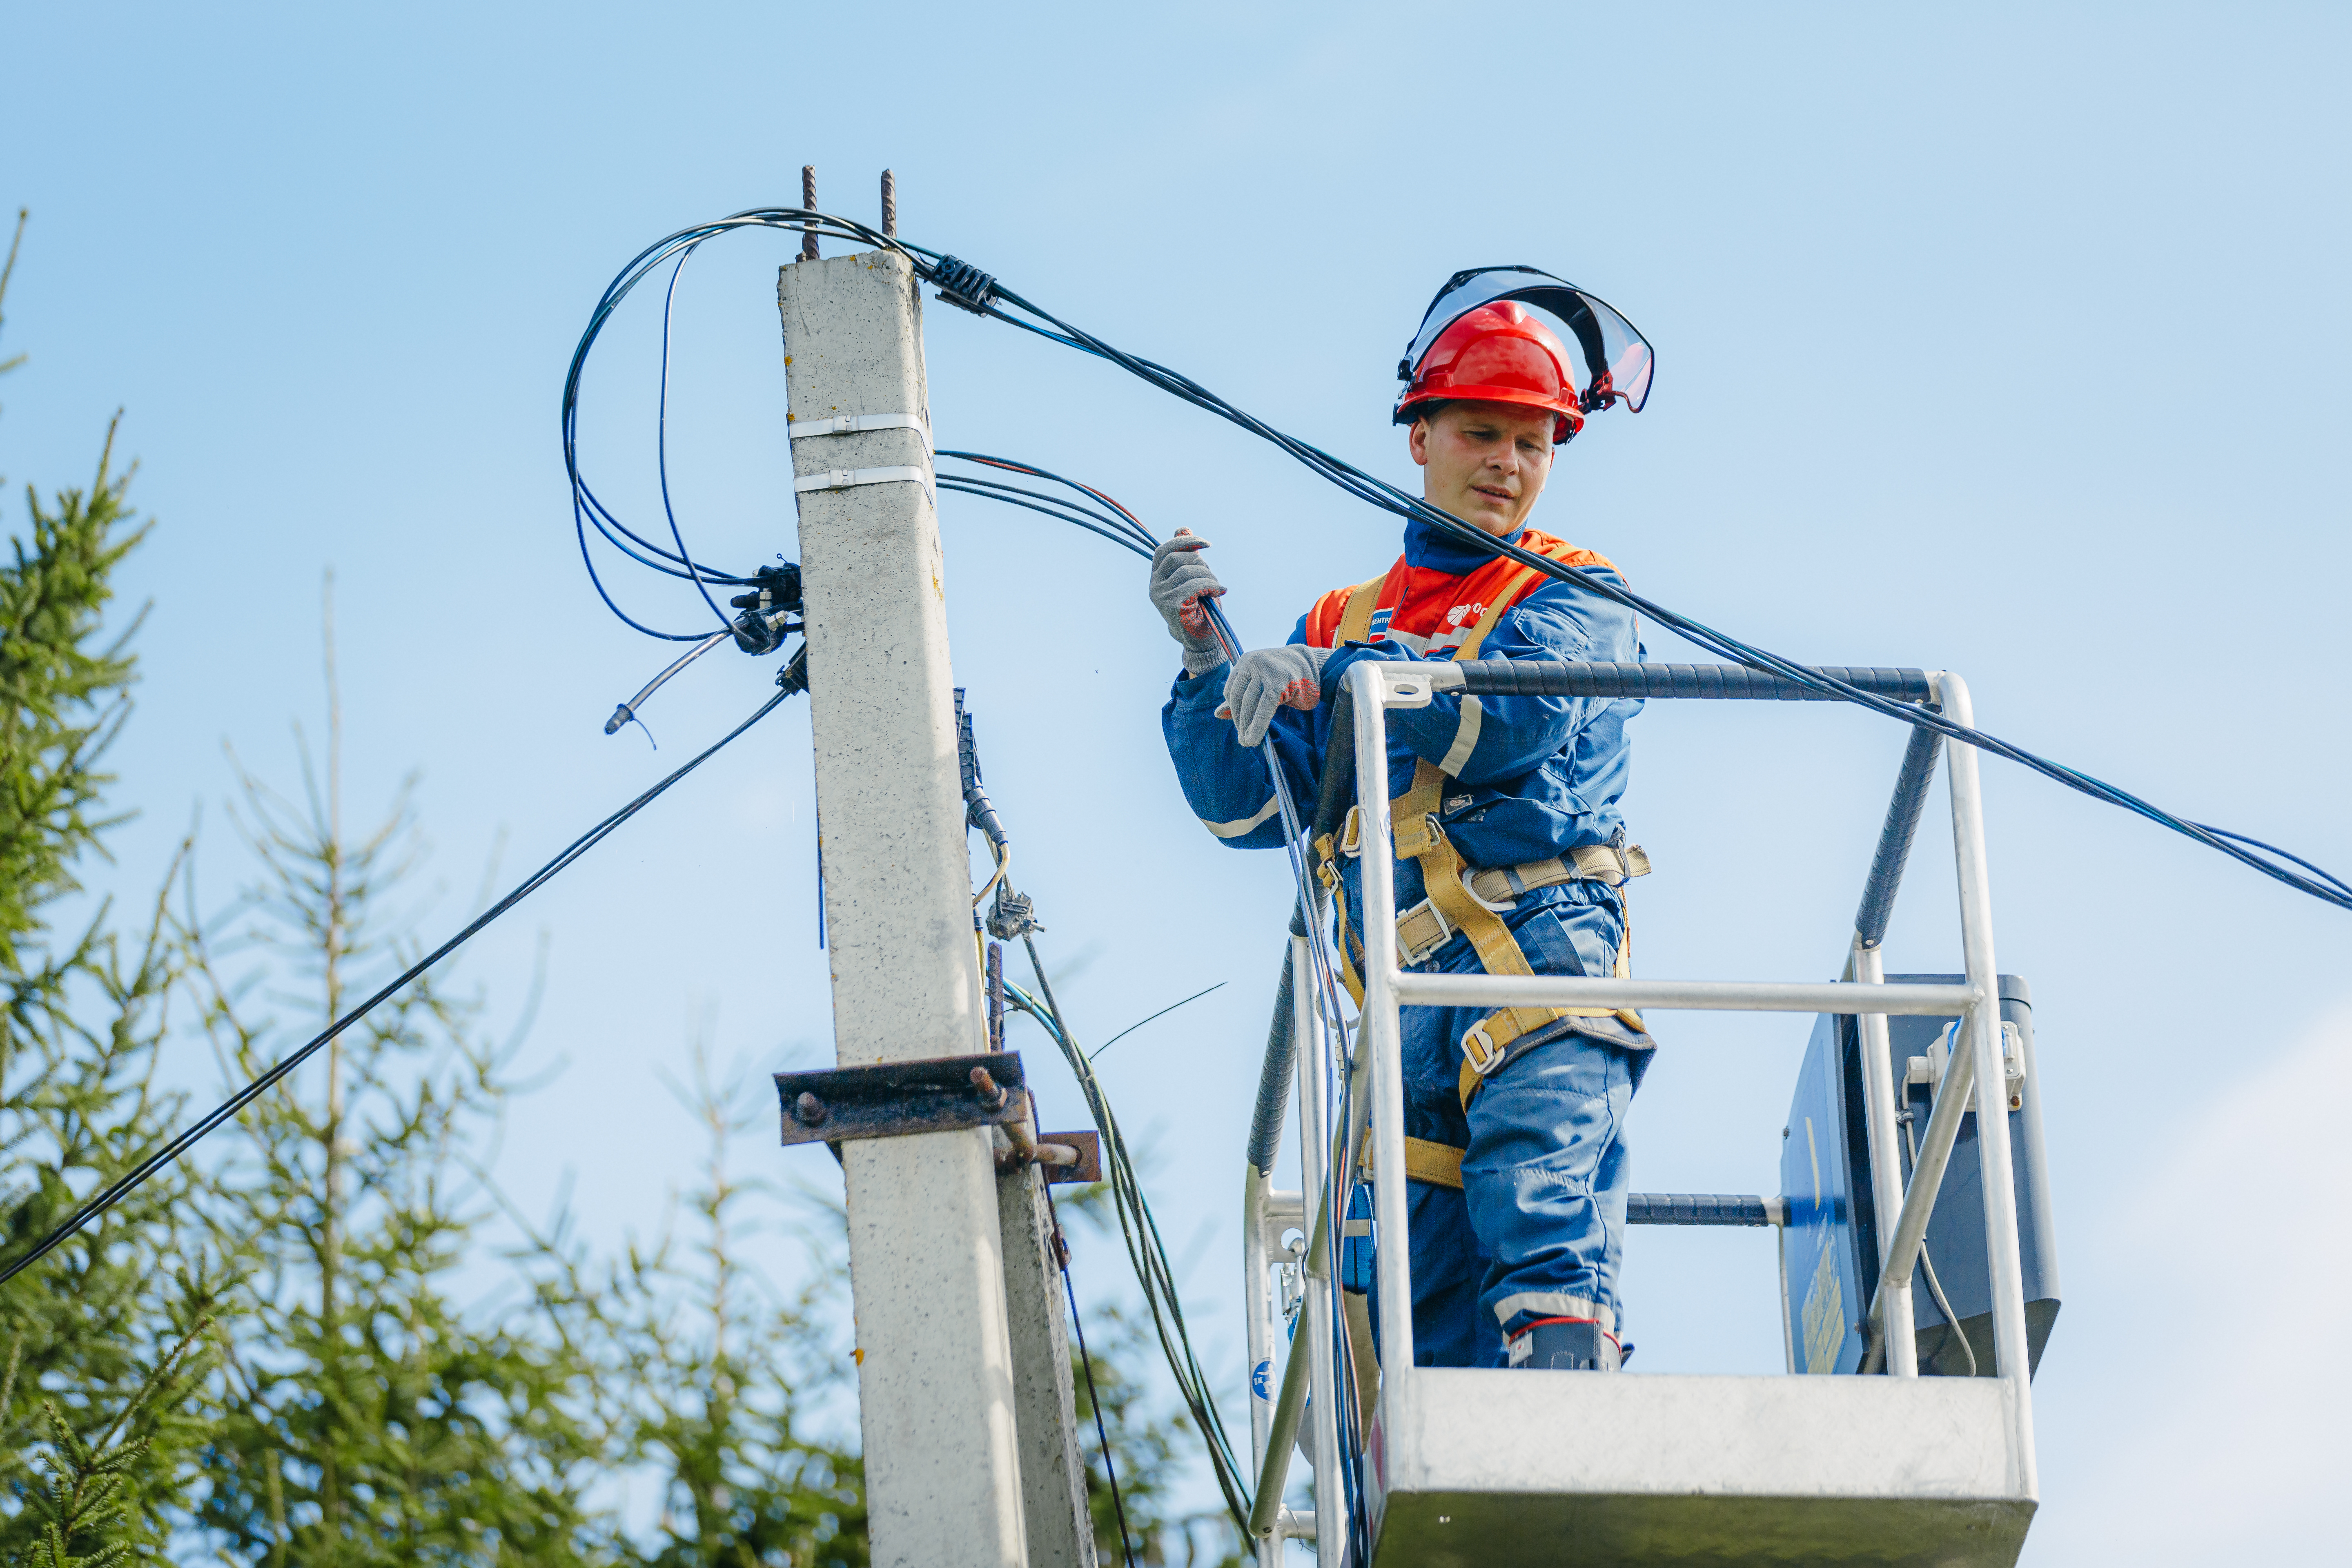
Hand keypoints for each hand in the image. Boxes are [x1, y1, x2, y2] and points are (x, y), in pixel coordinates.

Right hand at [1150, 529, 1226, 674]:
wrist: (1201, 640)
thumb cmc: (1199, 608)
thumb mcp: (1194, 577)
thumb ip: (1187, 555)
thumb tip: (1182, 528)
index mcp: (1157, 577)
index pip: (1164, 550)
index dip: (1185, 542)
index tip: (1207, 545)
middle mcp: (1154, 586)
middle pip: (1178, 558)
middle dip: (1201, 563)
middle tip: (1213, 578)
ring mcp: (1161, 597)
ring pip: (1188, 571)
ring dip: (1209, 577)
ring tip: (1217, 589)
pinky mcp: (1171, 606)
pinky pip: (1194, 586)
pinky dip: (1211, 586)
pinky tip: (1219, 593)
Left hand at [1219, 644, 1331, 746]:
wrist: (1314, 665)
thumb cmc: (1286, 678)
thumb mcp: (1260, 684)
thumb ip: (1240, 697)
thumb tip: (1216, 714)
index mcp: (1245, 661)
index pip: (1231, 690)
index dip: (1233, 712)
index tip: (1240, 726)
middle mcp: (1253, 662)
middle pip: (1238, 697)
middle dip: (1239, 721)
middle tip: (1243, 739)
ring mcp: (1266, 670)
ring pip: (1250, 703)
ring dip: (1247, 726)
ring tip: (1249, 741)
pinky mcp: (1280, 681)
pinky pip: (1265, 708)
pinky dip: (1258, 725)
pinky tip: (1255, 738)